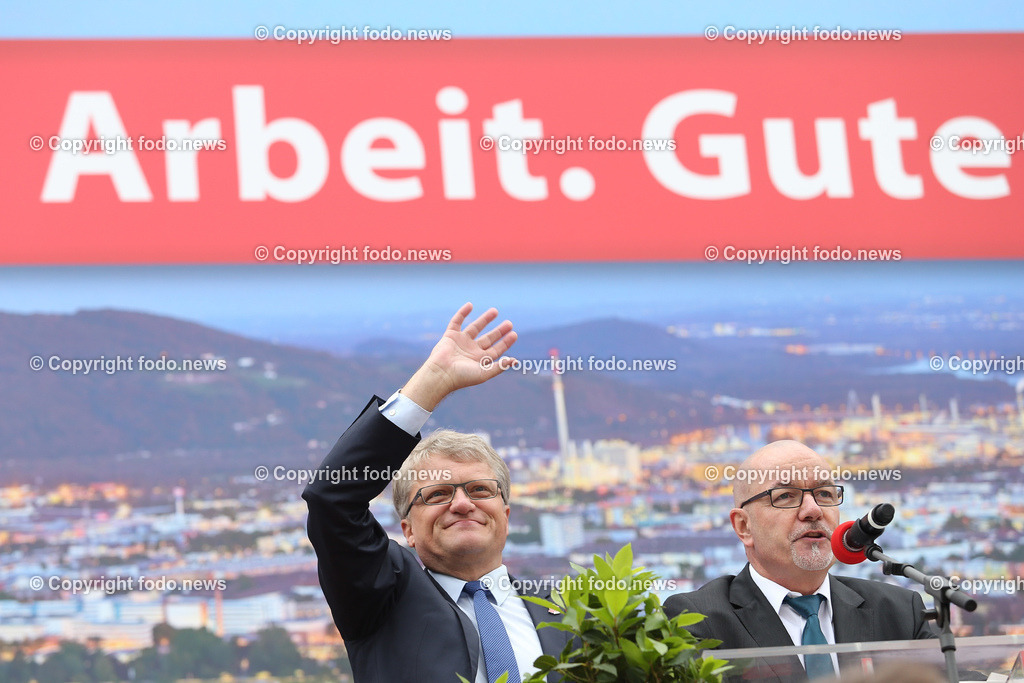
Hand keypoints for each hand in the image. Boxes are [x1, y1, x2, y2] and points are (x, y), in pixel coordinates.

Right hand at [402, 302, 517, 410]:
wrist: (441, 374)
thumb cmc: (462, 377)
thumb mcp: (484, 373)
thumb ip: (499, 367)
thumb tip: (515, 360)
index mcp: (479, 360)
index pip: (496, 350)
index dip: (505, 342)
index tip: (514, 334)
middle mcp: (471, 351)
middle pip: (488, 338)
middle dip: (499, 331)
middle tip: (509, 323)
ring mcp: (461, 342)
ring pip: (475, 328)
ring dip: (485, 319)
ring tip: (495, 311)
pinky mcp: (450, 336)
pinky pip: (456, 322)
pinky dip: (462, 313)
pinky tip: (470, 305)